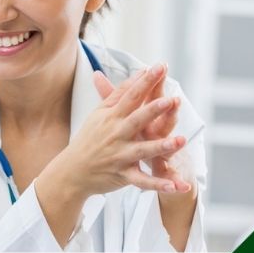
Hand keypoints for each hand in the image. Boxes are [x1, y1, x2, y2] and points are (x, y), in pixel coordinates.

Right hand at [36, 63, 186, 203]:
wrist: (72, 170)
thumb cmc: (90, 138)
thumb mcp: (99, 113)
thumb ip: (119, 93)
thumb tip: (139, 72)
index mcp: (112, 117)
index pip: (131, 96)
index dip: (145, 81)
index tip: (160, 66)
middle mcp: (116, 135)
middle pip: (137, 120)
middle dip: (154, 110)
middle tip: (172, 100)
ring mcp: (120, 156)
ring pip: (143, 150)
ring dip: (161, 146)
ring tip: (181, 141)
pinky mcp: (123, 175)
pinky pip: (143, 181)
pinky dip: (158, 184)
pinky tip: (176, 186)